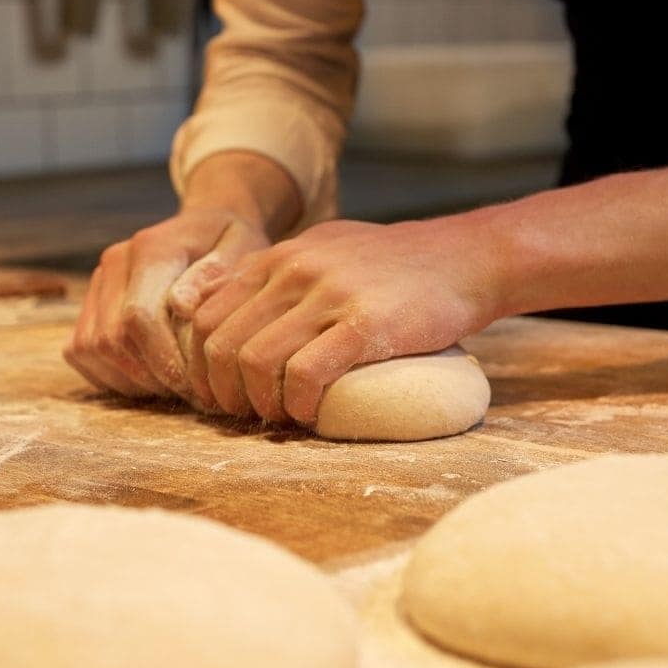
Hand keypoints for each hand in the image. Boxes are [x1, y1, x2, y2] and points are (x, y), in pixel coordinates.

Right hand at [63, 206, 270, 400]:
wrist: (206, 226)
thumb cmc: (230, 244)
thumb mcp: (241, 249)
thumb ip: (215, 274)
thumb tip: (180, 305)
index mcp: (152, 248)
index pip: (138, 317)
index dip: (163, 360)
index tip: (194, 385)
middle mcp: (115, 262)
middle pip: (111, 338)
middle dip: (149, 376)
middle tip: (187, 392)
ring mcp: (98, 282)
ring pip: (91, 348)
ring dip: (129, 379)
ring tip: (169, 387)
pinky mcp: (89, 301)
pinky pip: (79, 351)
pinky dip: (109, 374)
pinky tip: (147, 378)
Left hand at [185, 216, 505, 425]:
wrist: (467, 258)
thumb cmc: (396, 264)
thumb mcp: (326, 248)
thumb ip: (281, 273)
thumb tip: (237, 307)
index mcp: (280, 257)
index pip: (206, 314)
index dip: (201, 363)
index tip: (218, 392)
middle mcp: (295, 270)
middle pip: (221, 343)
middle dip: (221, 391)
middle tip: (242, 414)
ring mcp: (329, 295)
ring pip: (255, 361)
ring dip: (258, 404)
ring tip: (278, 418)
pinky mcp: (365, 325)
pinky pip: (305, 374)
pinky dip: (297, 405)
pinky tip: (309, 415)